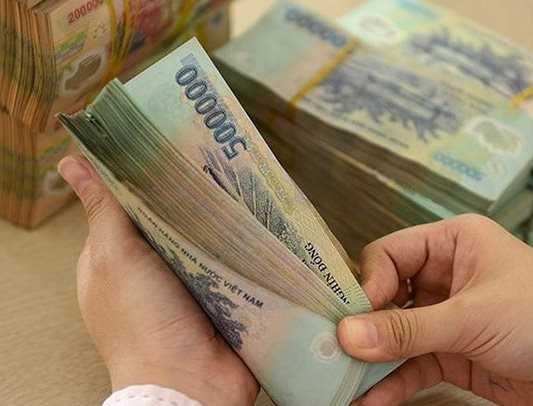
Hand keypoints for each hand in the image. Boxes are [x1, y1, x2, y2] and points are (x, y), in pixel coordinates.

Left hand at [59, 155, 258, 404]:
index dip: (149, 175)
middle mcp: (155, 268)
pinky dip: (245, 246)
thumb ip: (105, 209)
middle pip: (175, 218)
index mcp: (119, 258)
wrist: (190, 384)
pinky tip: (262, 219)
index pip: (132, 203)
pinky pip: (235, 261)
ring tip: (248, 179)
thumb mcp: (114, 257)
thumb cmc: (140, 321)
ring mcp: (192, 283)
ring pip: (209, 238)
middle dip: (195, 194)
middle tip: (221, 156)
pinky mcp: (225, 295)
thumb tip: (74, 162)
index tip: (173, 141)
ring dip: (224, 220)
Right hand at [338, 215, 532, 404]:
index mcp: (453, 243)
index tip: (352, 316)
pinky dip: (393, 382)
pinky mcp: (455, 355)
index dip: (368, 282)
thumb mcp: (473, 318)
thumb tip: (346, 334)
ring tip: (342, 381)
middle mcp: (446, 276)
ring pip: (397, 335)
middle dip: (364, 325)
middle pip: (387, 296)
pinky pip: (414, 365)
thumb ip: (407, 330)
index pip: (390, 254)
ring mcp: (449, 318)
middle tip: (334, 350)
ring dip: (373, 359)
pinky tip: (371, 399)